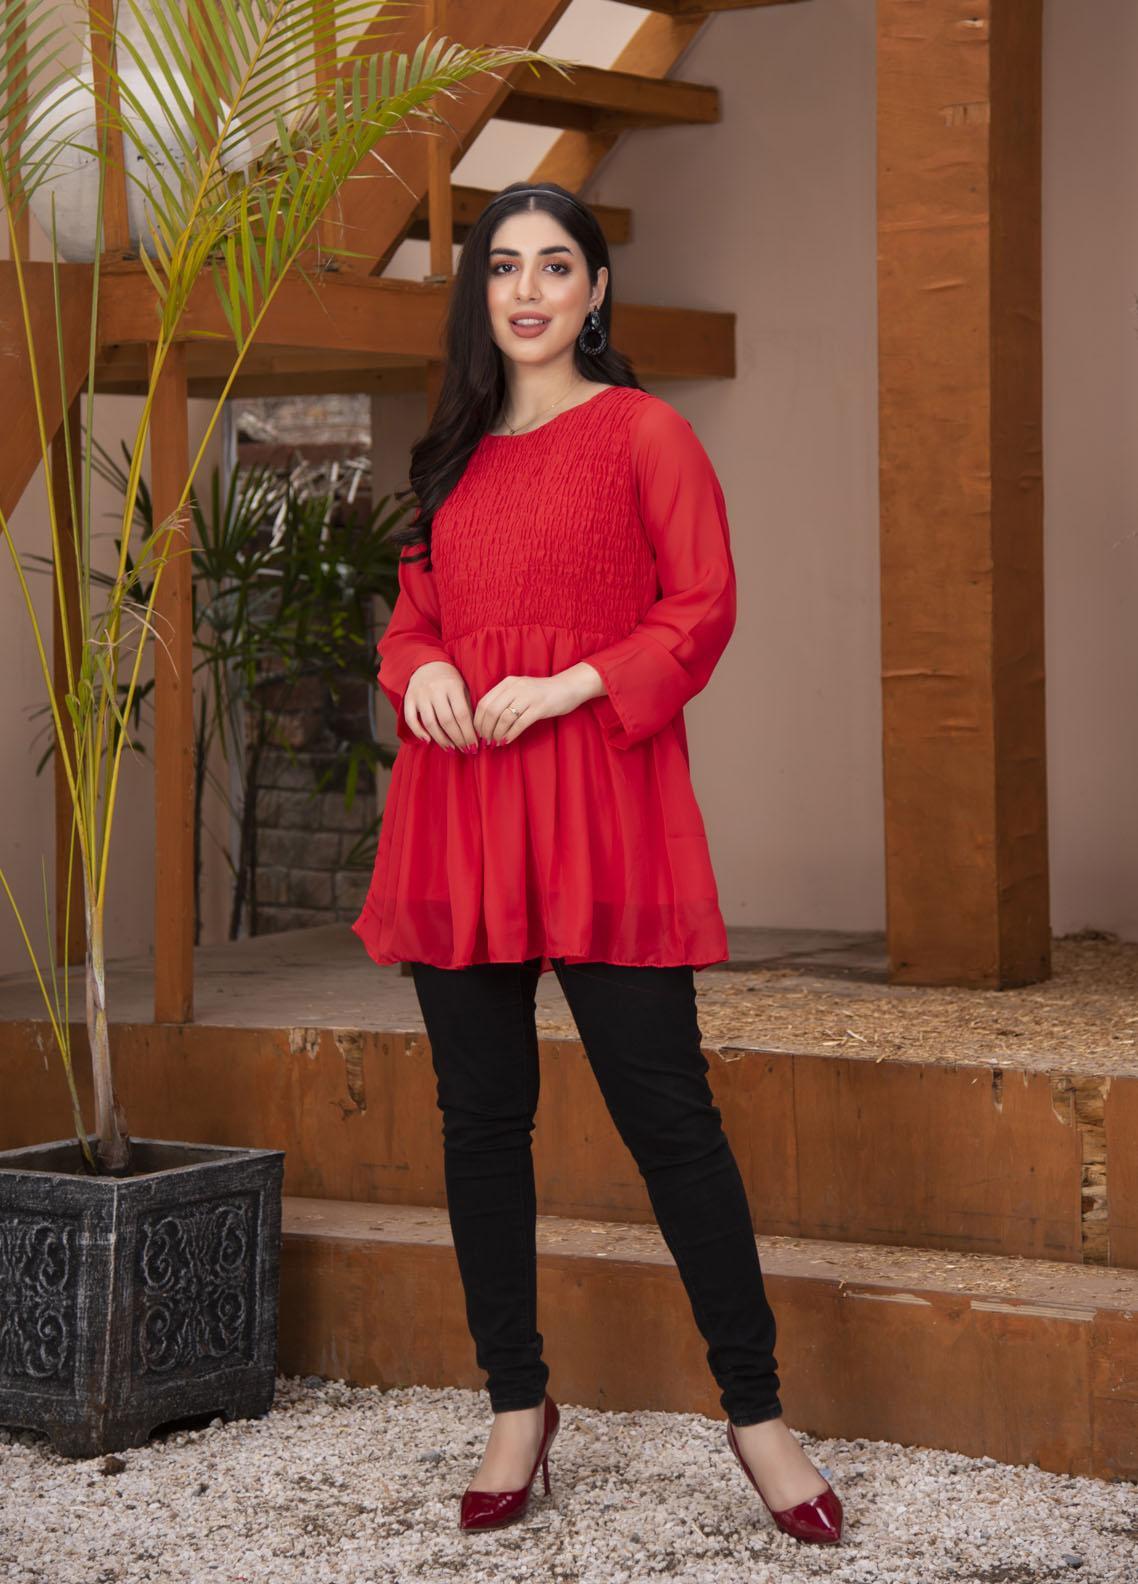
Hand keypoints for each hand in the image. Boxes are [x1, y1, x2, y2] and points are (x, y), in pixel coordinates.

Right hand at [403, 660, 478, 750]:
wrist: (428, 663)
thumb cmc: (450, 680)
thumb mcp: (462, 688)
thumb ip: (467, 706)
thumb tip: (475, 733)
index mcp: (452, 686)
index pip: (462, 714)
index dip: (468, 733)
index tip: (474, 745)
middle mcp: (435, 690)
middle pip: (447, 721)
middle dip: (458, 739)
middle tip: (465, 750)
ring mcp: (420, 695)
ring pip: (430, 723)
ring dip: (441, 739)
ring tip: (451, 748)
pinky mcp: (408, 698)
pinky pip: (411, 719)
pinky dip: (418, 732)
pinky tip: (428, 741)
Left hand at [474, 665, 601, 745]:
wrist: (567, 687)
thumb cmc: (541, 692)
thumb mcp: (520, 689)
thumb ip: (504, 699)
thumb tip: (486, 720)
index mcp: (508, 683)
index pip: (484, 702)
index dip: (478, 720)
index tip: (478, 732)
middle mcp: (515, 687)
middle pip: (491, 711)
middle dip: (486, 729)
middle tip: (486, 741)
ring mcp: (528, 697)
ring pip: (504, 718)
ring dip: (497, 734)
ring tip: (496, 743)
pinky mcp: (539, 707)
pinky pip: (519, 723)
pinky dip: (510, 734)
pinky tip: (507, 741)